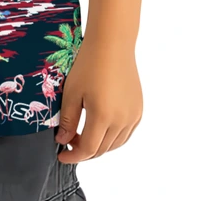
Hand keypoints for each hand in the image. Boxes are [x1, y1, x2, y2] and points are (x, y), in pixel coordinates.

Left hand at [54, 35, 142, 163]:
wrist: (112, 44)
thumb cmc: (88, 64)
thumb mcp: (72, 93)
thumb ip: (68, 120)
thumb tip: (63, 141)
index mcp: (103, 116)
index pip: (88, 149)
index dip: (74, 156)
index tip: (62, 155)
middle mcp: (122, 120)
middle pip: (102, 149)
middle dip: (84, 150)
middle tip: (69, 141)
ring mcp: (133, 116)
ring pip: (115, 144)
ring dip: (99, 145)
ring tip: (83, 134)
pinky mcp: (138, 109)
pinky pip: (126, 133)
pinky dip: (113, 137)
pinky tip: (101, 127)